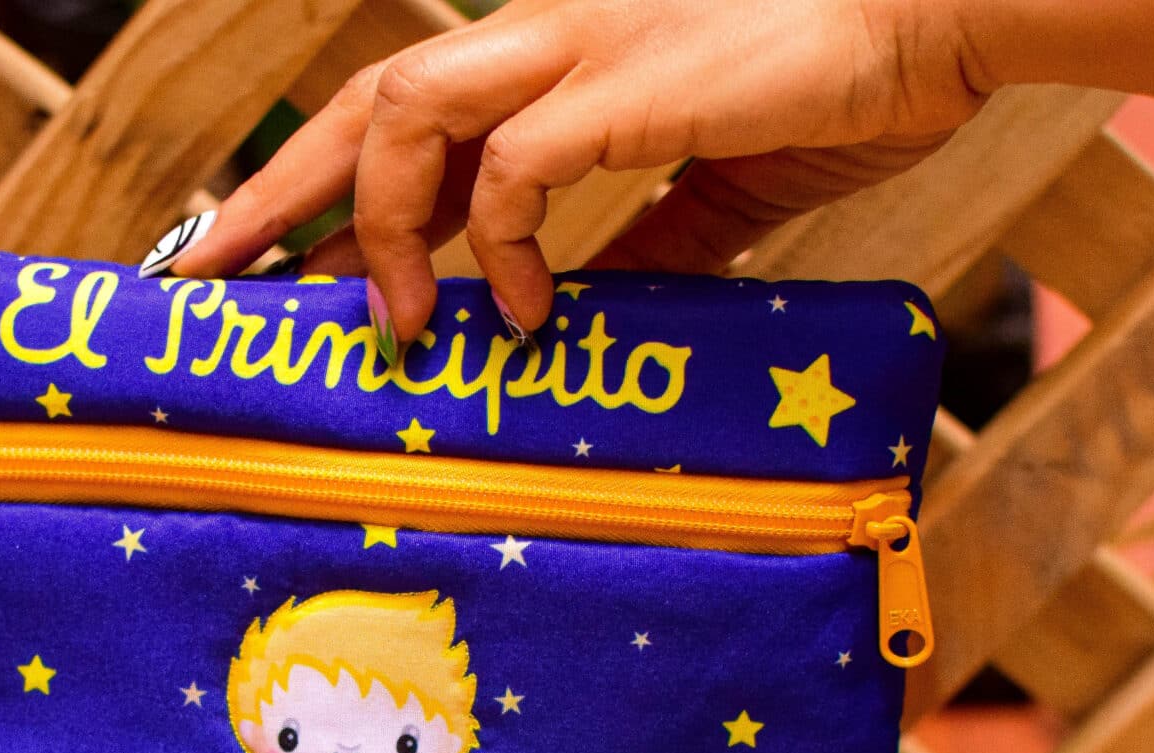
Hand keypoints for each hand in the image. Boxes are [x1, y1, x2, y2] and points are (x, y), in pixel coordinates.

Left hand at [169, 0, 988, 348]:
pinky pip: (520, 163)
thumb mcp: (716, 192)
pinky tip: (530, 311)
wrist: (945, 16)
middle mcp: (550, 35)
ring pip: (411, 105)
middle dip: (275, 187)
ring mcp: (587, 49)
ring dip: (378, 221)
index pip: (404, 111)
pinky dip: (502, 243)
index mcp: (560, 57)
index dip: (320, 182)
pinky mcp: (634, 82)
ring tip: (394, 320)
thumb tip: (582, 321)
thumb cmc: (841, 87)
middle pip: (367, 95)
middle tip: (207, 275)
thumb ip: (643, 249)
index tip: (262, 261)